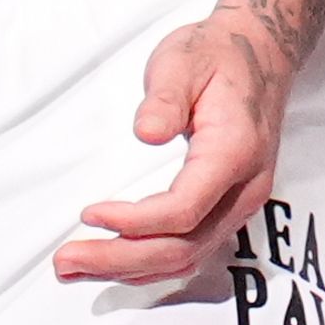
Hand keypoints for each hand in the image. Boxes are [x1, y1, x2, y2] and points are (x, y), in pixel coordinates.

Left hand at [56, 11, 287, 284]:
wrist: (259, 55)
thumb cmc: (216, 56)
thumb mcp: (184, 60)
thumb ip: (165, 97)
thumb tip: (145, 133)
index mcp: (234, 152)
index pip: (184, 210)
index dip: (134, 222)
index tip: (89, 214)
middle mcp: (243, 190)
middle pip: (182, 248)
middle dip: (120, 258)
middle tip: (65, 260)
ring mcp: (239, 205)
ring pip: (186, 259)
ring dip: (128, 269)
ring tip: (75, 268)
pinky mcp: (226, 210)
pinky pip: (189, 251)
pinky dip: (147, 264)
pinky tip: (112, 264)